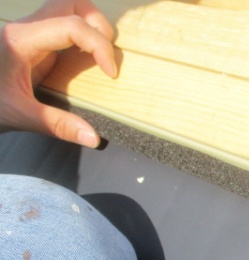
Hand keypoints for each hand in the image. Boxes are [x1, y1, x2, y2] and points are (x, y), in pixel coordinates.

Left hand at [0, 0, 116, 146]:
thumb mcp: (18, 115)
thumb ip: (57, 125)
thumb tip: (94, 138)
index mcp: (21, 40)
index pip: (71, 25)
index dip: (99, 46)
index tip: (110, 74)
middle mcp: (26, 28)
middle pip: (71, 3)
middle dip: (97, 25)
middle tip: (105, 57)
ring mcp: (30, 33)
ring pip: (67, 9)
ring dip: (90, 27)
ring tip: (99, 56)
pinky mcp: (34, 43)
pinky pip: (63, 27)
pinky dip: (82, 37)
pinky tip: (86, 61)